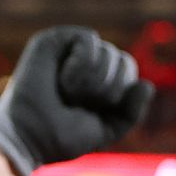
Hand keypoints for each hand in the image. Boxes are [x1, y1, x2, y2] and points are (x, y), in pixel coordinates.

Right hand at [0, 26, 154, 175]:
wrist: (29, 137)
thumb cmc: (62, 136)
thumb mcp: (106, 129)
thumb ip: (131, 112)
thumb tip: (146, 84)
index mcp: (100, 80)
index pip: (128, 69)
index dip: (119, 93)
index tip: (94, 111)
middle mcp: (87, 62)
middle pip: (123, 60)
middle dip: (107, 89)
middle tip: (78, 103)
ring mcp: (70, 49)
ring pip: (108, 51)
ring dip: (92, 81)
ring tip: (67, 93)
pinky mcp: (54, 40)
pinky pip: (89, 39)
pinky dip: (81, 65)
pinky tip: (64, 80)